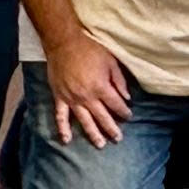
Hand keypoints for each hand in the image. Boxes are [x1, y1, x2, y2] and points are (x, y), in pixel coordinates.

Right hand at [45, 33, 131, 147]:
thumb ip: (119, 80)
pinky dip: (63, 128)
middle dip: (111, 128)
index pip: (115, 104)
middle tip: (118, 139)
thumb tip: (127, 97)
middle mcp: (86, 97)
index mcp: (101, 87)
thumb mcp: (111, 61)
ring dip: (92, 134)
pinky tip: (67, 139)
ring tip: (100, 145)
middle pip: (102, 117)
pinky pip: (61, 116)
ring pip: (84, 121)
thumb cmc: (90, 49)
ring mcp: (72, 99)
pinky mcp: (59, 97)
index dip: (124, 112)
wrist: (64, 43)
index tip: (129, 117)